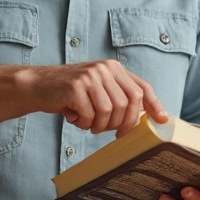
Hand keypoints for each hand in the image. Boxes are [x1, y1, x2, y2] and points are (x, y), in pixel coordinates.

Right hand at [18, 61, 168, 134]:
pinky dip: (82, 123)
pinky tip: (72, 116)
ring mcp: (90, 76)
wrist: (37, 85)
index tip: (162, 120)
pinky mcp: (75, 87)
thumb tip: (147, 117)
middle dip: (121, 124)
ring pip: (109, 112)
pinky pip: (89, 115)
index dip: (154, 105)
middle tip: (107, 130)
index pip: (141, 87)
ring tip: (85, 121)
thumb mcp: (98, 89)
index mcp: (114, 68)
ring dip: (97, 125)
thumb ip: (119, 97)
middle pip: (127, 104)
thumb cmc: (70, 93)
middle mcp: (105, 68)